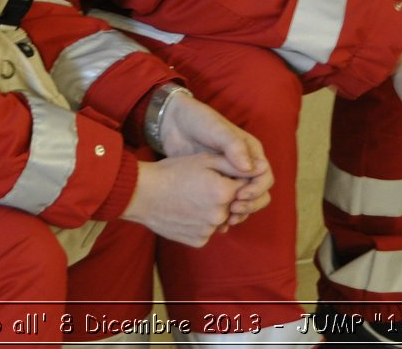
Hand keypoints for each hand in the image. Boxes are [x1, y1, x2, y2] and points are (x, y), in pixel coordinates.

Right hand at [123, 154, 247, 246]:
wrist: (141, 194)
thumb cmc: (172, 172)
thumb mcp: (204, 160)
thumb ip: (235, 164)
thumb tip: (260, 169)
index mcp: (224, 193)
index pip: (244, 186)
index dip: (231, 178)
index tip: (215, 175)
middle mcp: (220, 216)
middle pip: (233, 204)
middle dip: (223, 195)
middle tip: (200, 186)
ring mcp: (209, 231)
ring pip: (221, 218)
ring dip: (212, 209)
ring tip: (191, 198)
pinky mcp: (198, 241)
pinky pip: (208, 231)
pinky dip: (201, 222)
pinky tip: (186, 211)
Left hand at [157, 91, 272, 226]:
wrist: (174, 124)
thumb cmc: (198, 120)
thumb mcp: (216, 130)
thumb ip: (233, 146)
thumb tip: (250, 168)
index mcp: (250, 152)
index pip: (264, 177)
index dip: (256, 190)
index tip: (240, 195)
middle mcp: (244, 166)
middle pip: (259, 194)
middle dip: (250, 205)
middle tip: (233, 210)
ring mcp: (230, 177)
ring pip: (244, 202)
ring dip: (239, 213)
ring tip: (225, 219)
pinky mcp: (215, 185)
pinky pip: (227, 204)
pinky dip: (225, 214)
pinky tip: (215, 221)